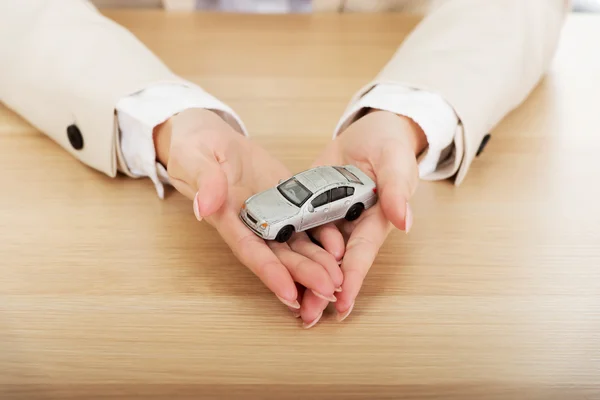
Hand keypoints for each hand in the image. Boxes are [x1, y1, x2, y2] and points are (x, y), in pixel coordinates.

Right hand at [154, 108, 343, 311]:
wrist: (210, 138)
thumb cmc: (194, 148)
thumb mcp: (194, 159)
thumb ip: (204, 181)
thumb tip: (203, 208)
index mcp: (226, 217)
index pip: (249, 250)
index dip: (269, 273)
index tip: (289, 294)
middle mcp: (251, 222)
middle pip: (279, 255)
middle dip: (304, 275)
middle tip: (329, 291)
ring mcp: (271, 212)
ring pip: (297, 244)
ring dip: (318, 263)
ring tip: (339, 279)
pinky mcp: (286, 198)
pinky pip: (308, 220)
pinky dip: (324, 234)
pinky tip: (342, 247)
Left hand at [300, 110, 427, 326]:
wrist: (370, 134)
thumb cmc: (391, 148)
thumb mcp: (396, 163)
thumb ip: (397, 190)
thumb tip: (404, 221)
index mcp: (374, 221)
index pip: (361, 255)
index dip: (352, 280)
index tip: (341, 306)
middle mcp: (350, 226)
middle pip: (334, 263)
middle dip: (321, 289)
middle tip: (306, 316)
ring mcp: (328, 216)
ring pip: (313, 251)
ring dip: (302, 274)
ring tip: (288, 300)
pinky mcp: (310, 204)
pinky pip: (296, 225)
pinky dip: (287, 244)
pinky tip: (271, 260)